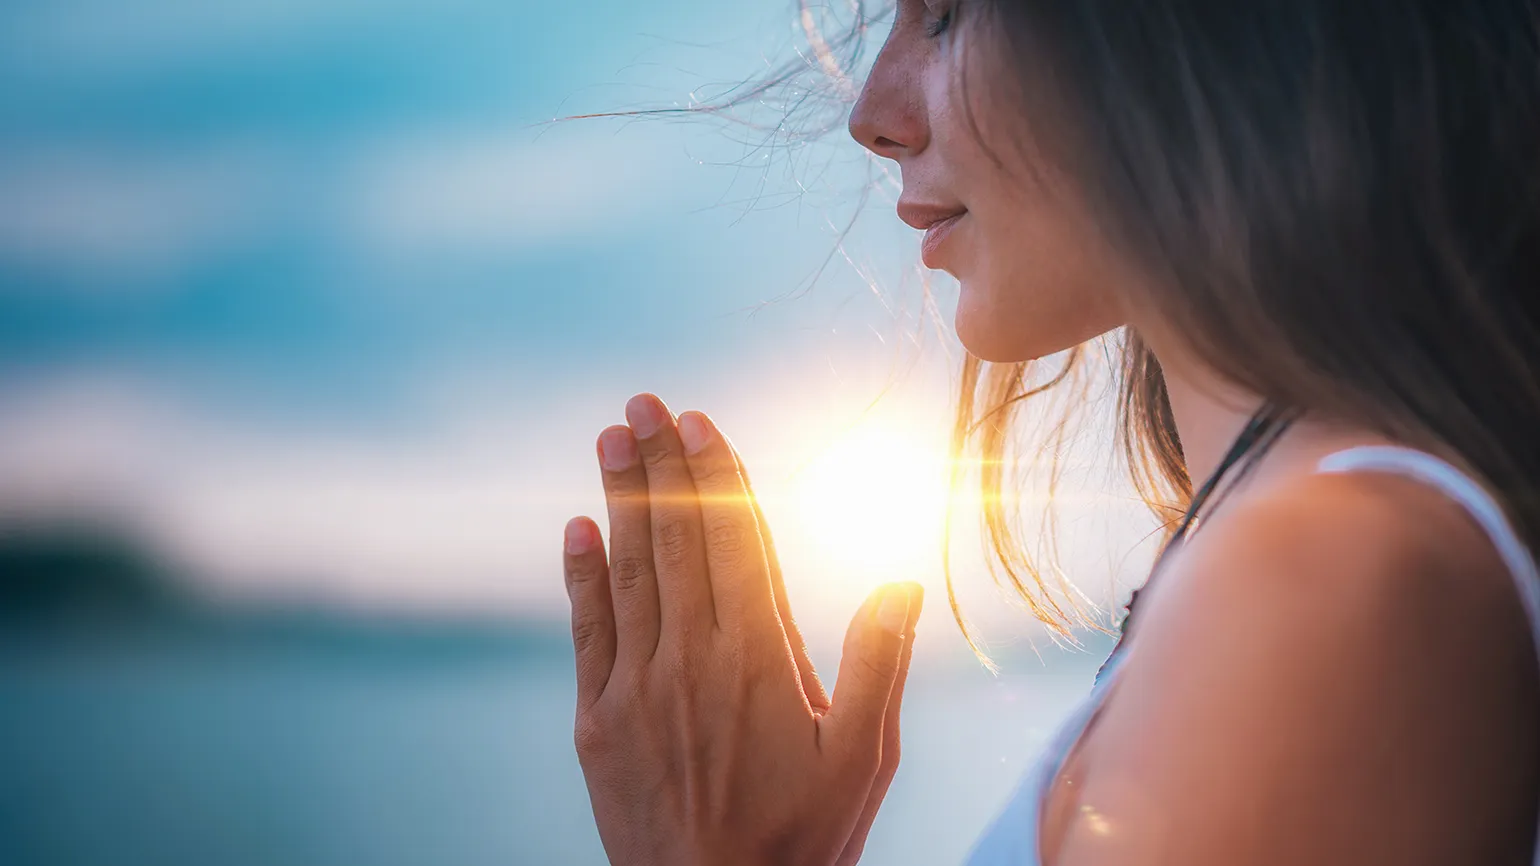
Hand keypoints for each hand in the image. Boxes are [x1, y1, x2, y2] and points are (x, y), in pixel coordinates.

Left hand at [562, 392, 922, 865]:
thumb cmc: (802, 837)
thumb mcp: (864, 756)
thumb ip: (879, 661)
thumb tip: (902, 577)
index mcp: (761, 657)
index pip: (735, 541)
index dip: (716, 475)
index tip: (700, 421)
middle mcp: (694, 658)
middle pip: (677, 539)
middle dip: (660, 465)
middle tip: (642, 402)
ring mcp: (638, 686)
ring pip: (630, 571)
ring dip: (620, 499)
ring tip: (611, 438)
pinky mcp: (598, 719)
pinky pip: (588, 630)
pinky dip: (582, 575)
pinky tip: (577, 527)